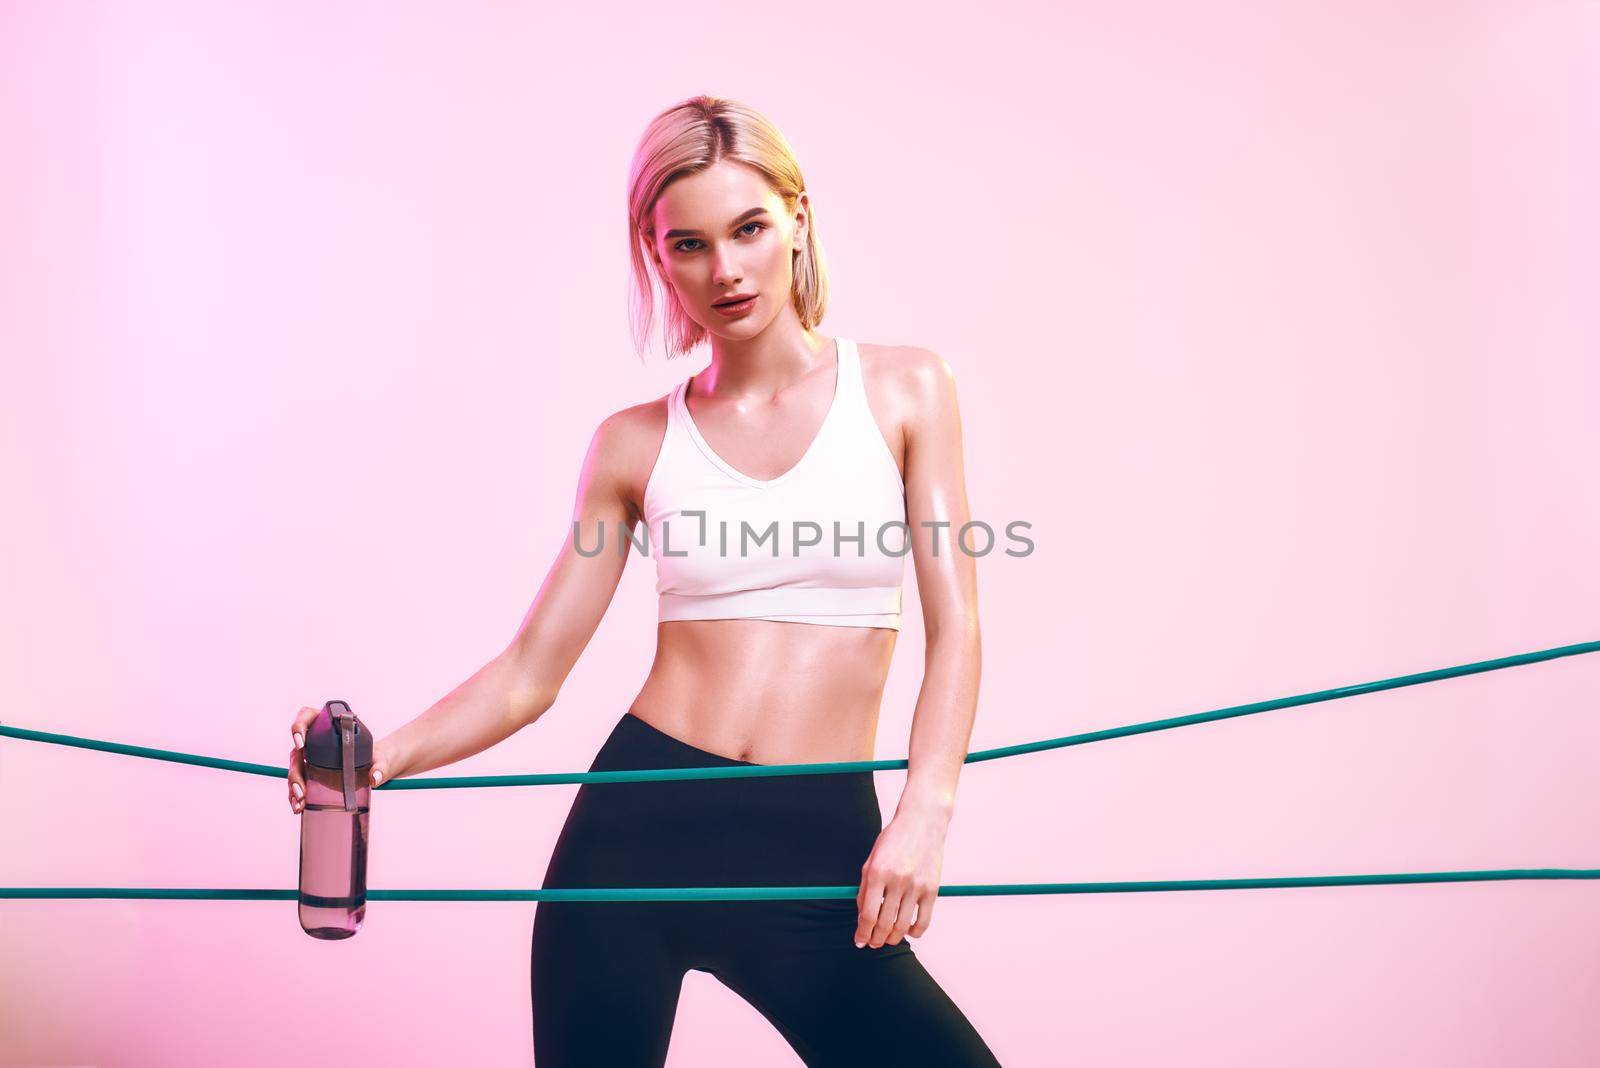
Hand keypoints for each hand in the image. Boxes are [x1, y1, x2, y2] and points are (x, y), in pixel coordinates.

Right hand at [286, 706, 400, 813]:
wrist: (377, 767)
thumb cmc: (377, 756)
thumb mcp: (382, 759)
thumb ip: (381, 767)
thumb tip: (374, 778)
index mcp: (329, 724)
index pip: (307, 716)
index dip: (298, 727)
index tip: (301, 744)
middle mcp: (315, 738)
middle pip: (297, 750)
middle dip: (295, 771)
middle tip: (301, 789)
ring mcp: (312, 756)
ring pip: (295, 768)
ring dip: (293, 786)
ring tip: (298, 803)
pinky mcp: (312, 772)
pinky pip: (299, 781)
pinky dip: (296, 795)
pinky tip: (298, 807)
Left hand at [854, 808, 948, 947]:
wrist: (922, 821)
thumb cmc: (893, 840)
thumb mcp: (872, 860)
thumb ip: (865, 888)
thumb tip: (862, 918)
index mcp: (877, 872)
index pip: (867, 914)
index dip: (862, 933)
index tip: (859, 941)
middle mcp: (897, 880)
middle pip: (884, 924)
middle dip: (875, 939)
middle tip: (872, 943)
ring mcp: (916, 886)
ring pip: (902, 926)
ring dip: (893, 939)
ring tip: (887, 939)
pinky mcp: (932, 889)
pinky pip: (923, 921)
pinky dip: (914, 932)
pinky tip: (908, 930)